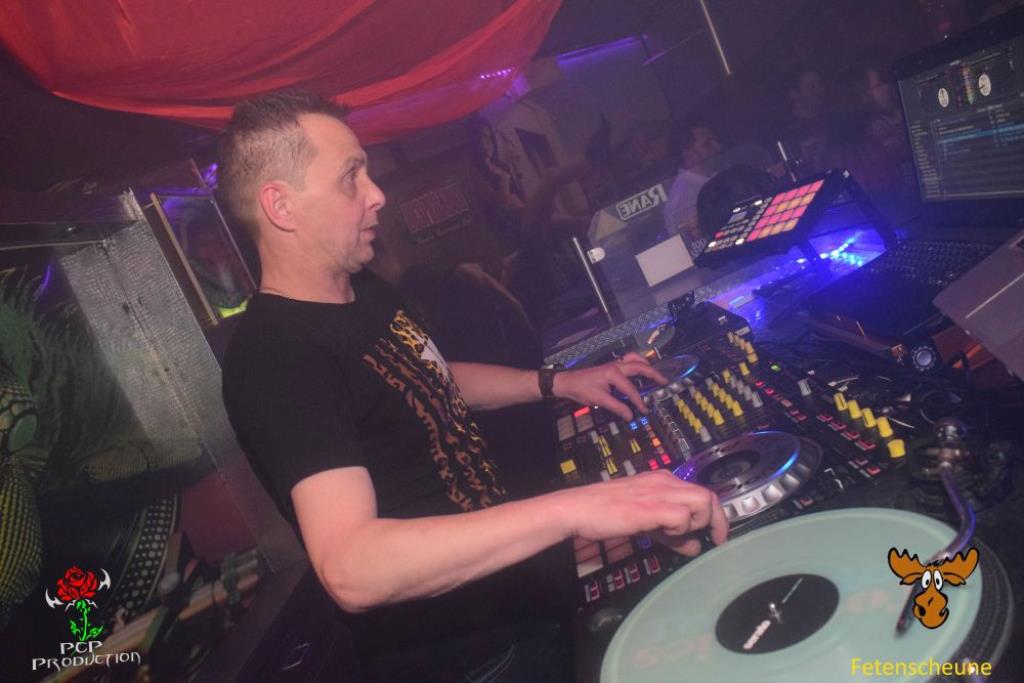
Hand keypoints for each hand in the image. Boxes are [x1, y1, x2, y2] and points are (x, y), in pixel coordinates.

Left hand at [552, 351, 667, 420]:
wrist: (568, 382)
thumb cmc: (582, 390)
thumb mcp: (599, 400)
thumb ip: (617, 407)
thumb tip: (631, 416)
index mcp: (614, 373)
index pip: (631, 389)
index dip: (639, 401)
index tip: (645, 411)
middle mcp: (616, 366)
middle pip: (640, 367)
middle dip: (653, 374)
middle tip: (665, 382)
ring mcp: (614, 364)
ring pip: (635, 358)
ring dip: (646, 364)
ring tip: (655, 373)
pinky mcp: (612, 366)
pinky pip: (629, 360)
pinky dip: (638, 363)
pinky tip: (641, 371)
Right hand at [556, 470, 727, 555]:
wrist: (579, 509)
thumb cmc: (607, 513)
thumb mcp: (646, 523)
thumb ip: (671, 535)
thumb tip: (694, 547)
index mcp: (663, 480)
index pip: (702, 492)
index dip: (714, 515)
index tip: (716, 535)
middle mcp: (665, 481)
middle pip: (708, 495)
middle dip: (717, 521)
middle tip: (713, 540)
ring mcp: (658, 492)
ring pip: (702, 502)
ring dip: (697, 523)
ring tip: (678, 536)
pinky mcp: (650, 506)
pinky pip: (682, 517)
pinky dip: (680, 530)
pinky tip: (663, 535)